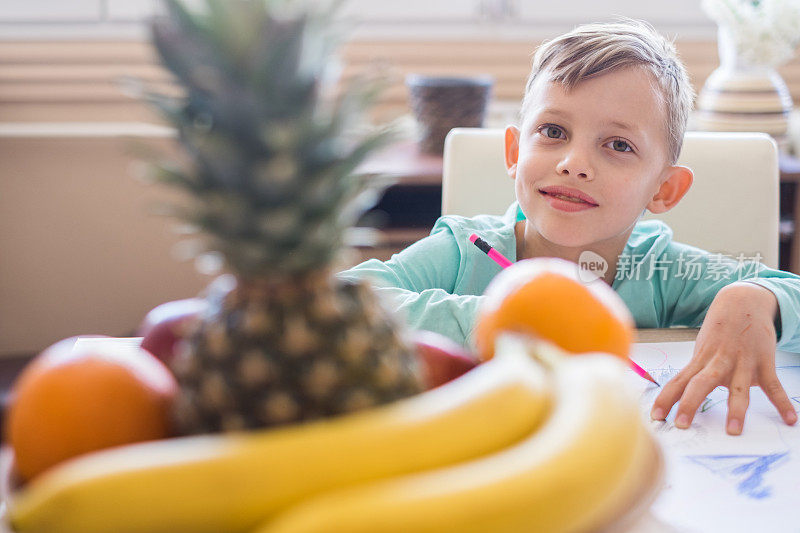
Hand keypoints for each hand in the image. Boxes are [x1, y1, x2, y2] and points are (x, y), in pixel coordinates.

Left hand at [650, 282, 797, 434]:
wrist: (743, 302)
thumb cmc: (719, 333)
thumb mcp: (703, 350)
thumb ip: (696, 373)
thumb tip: (680, 396)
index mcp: (700, 361)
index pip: (678, 382)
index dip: (665, 399)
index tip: (655, 417)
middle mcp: (718, 362)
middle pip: (700, 384)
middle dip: (689, 404)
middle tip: (681, 424)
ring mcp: (741, 362)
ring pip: (736, 388)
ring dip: (736, 410)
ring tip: (734, 430)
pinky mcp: (763, 362)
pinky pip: (773, 386)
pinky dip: (782, 403)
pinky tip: (790, 419)